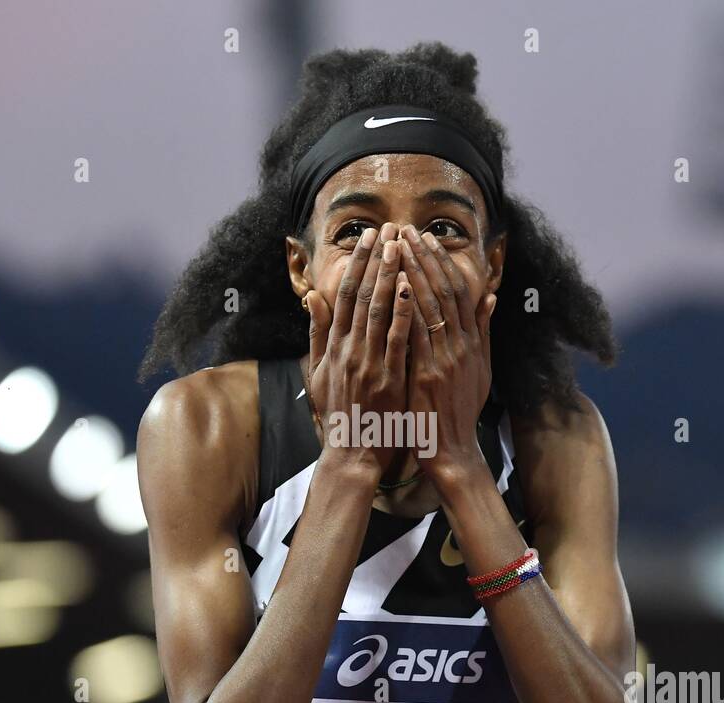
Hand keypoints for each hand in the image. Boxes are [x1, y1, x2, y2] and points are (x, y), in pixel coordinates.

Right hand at [305, 222, 414, 479]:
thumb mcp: (318, 372)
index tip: (368, 238)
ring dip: (390, 275)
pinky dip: (402, 311)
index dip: (357, 263)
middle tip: (389, 229)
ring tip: (401, 246)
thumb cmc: (340, 413)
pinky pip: (396, 338)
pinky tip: (411, 287)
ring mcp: (367, 363)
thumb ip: (317, 334)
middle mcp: (348, 349)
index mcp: (334, 346)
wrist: (352, 453)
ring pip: (378, 310)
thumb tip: (312, 297)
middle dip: (376, 259)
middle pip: (361, 295)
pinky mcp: (387, 378)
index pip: (344, 295)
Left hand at [398, 223, 496, 491]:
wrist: (451, 450)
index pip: (457, 292)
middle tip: (406, 230)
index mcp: (471, 343)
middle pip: (443, 291)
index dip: (441, 263)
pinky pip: (418, 333)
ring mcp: (446, 359)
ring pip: (430, 306)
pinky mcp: (429, 374)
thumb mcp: (479, 370)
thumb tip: (489, 297)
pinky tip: (398, 284)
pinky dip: (409, 307)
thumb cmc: (457, 412)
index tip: (426, 239)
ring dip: (413, 272)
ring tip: (397, 245)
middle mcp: (461, 346)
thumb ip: (483, 333)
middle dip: (423, 258)